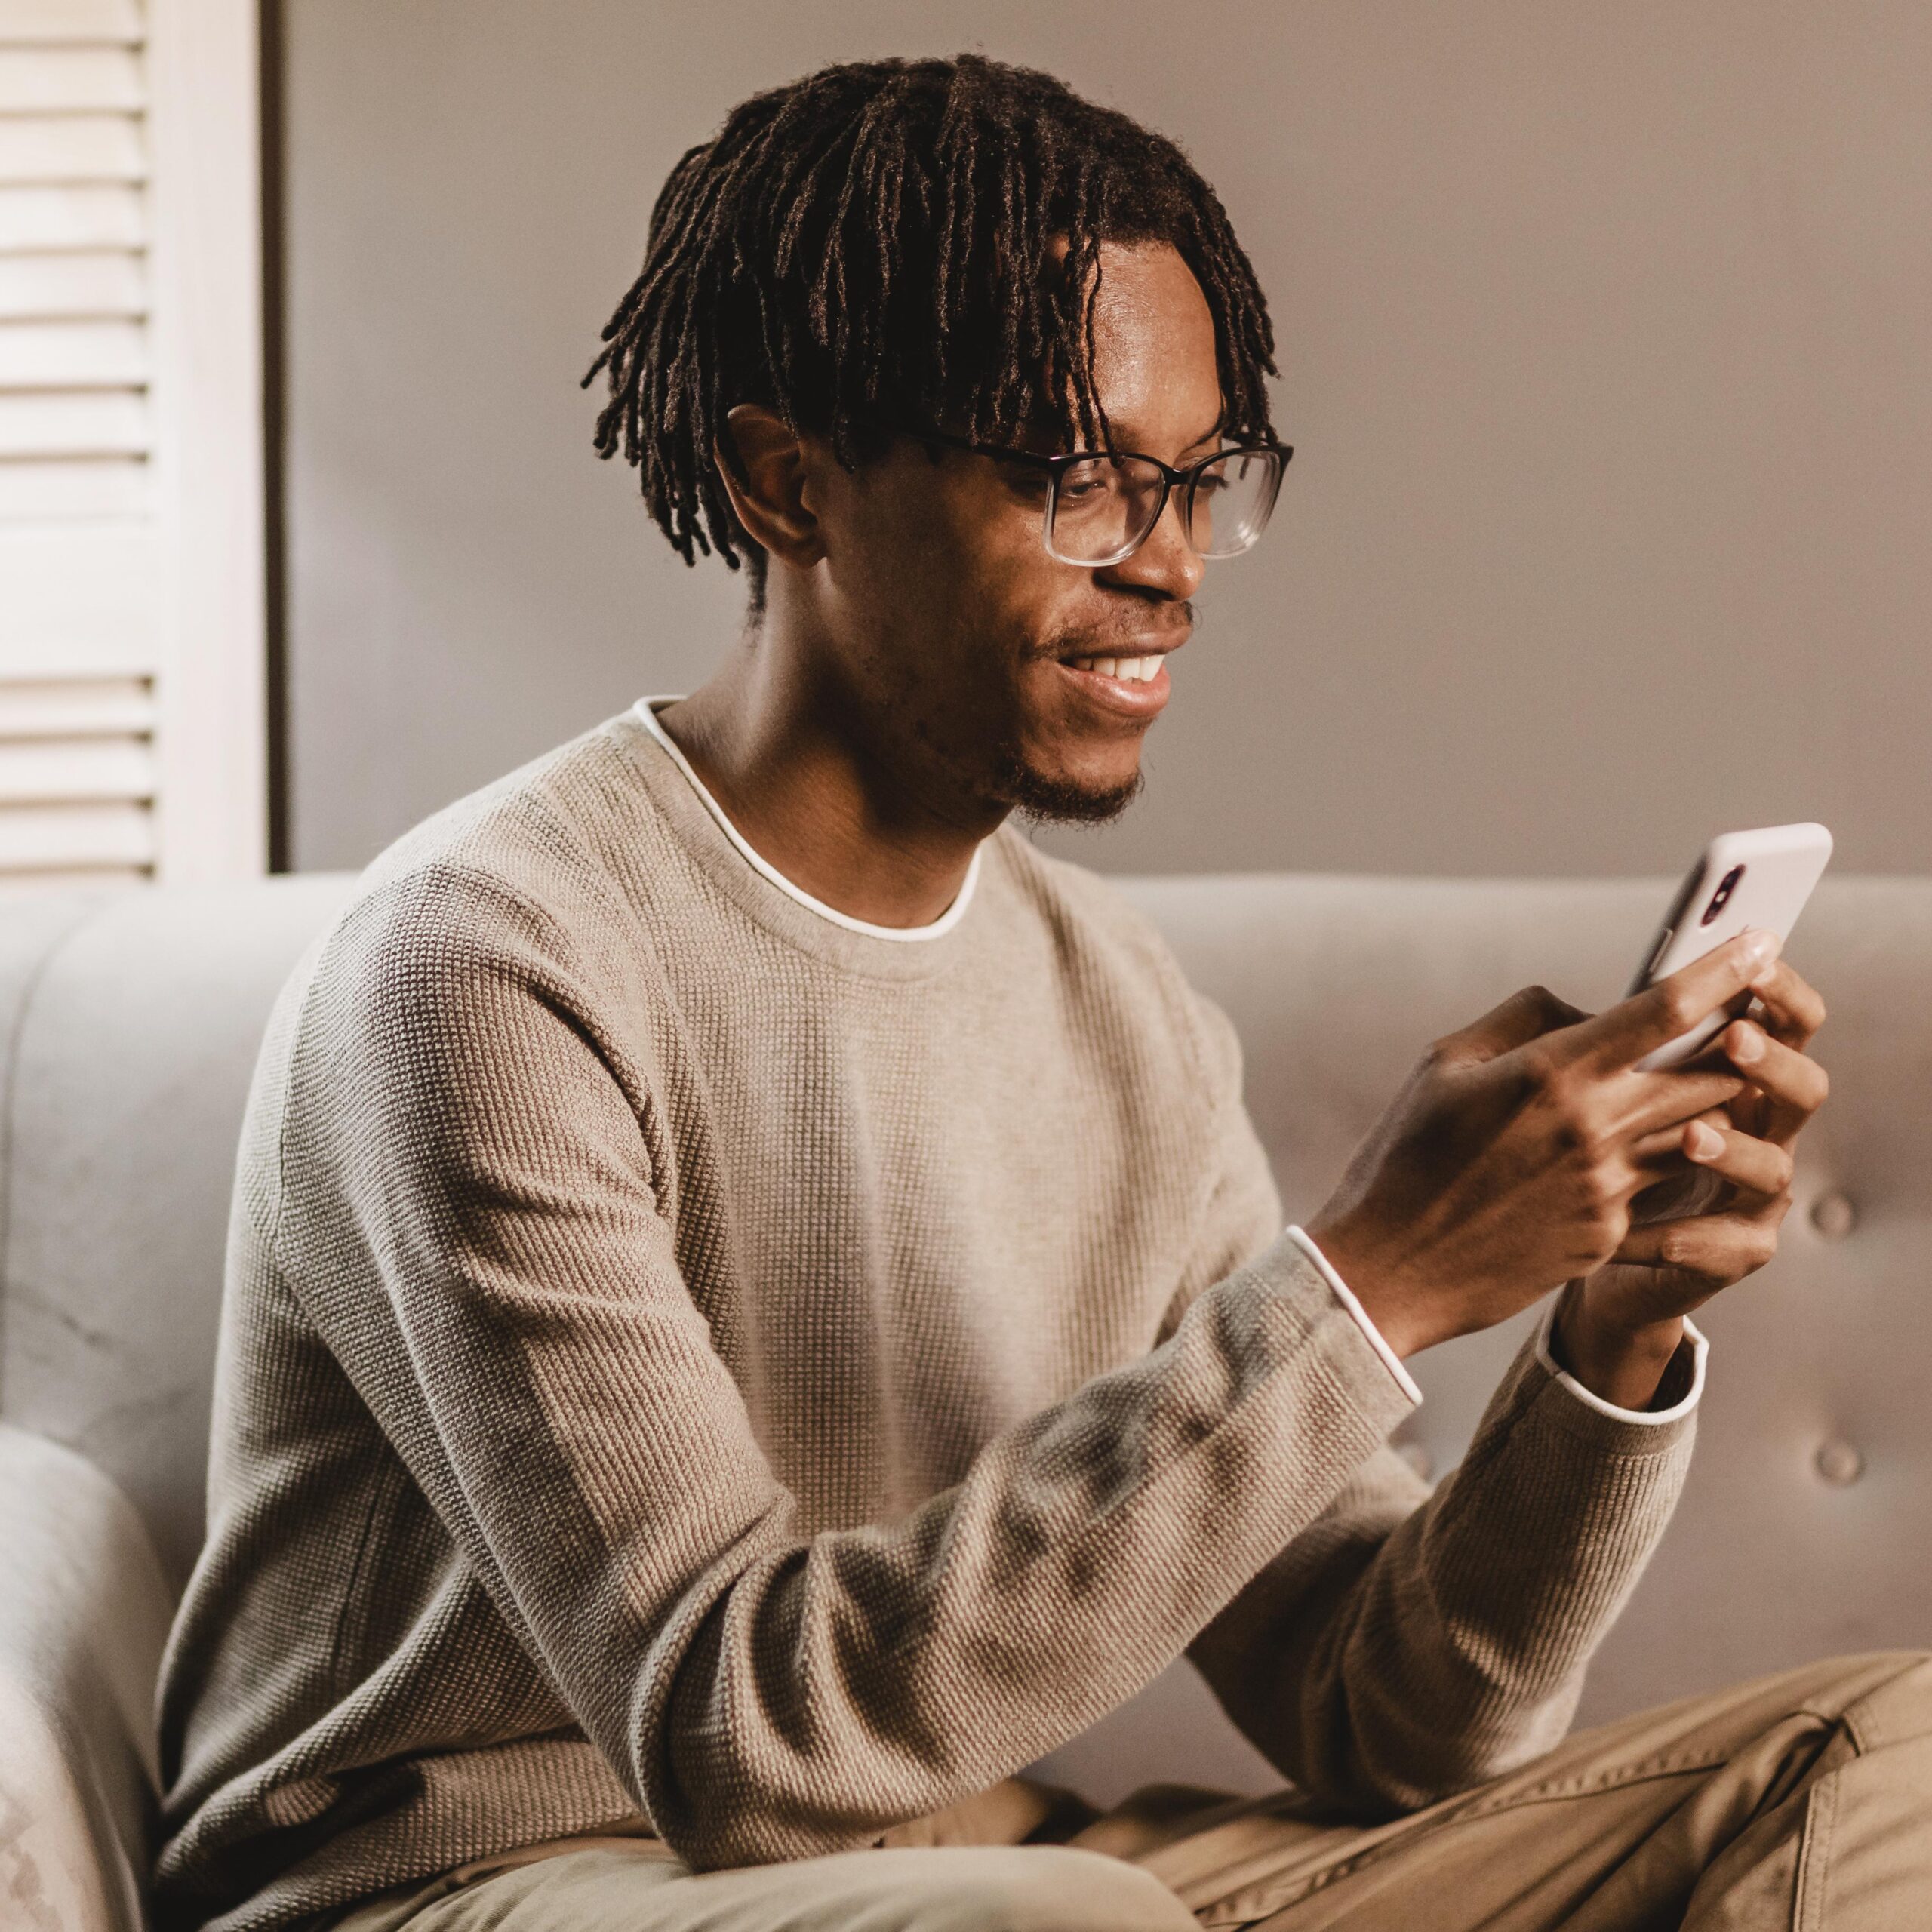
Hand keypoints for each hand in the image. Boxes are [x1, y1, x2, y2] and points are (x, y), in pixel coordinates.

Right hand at [1307, 930, 1780, 1359]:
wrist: (1390, 1270)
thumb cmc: (1404, 1157)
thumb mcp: (1444, 1065)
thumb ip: (1524, 1019)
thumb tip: (1589, 1011)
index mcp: (1549, 1075)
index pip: (1665, 1010)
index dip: (1723, 971)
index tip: (1759, 941)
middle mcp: (1592, 1130)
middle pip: (1710, 1071)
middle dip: (1737, 1040)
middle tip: (1745, 1016)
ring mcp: (1608, 1189)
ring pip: (1700, 1129)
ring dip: (1708, 1101)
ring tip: (1695, 1080)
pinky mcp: (1609, 1235)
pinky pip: (1658, 1183)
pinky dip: (1660, 1155)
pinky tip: (1630, 1151)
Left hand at [1554, 959, 1827, 1406]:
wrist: (1570, 1244)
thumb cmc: (1574, 1147)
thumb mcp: (1572, 1084)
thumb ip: (1589, 1038)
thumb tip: (1588, 1012)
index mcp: (1727, 1073)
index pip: (1777, 1021)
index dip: (1775, 990)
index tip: (1755, 954)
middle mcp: (1753, 1128)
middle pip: (1800, 1086)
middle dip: (1770, 1061)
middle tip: (1733, 1039)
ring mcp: (1750, 1193)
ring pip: (1774, 1167)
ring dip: (1735, 1150)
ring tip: (1690, 1137)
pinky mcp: (1729, 1251)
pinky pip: (1727, 1245)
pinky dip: (1685, 1236)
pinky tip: (1632, 1232)